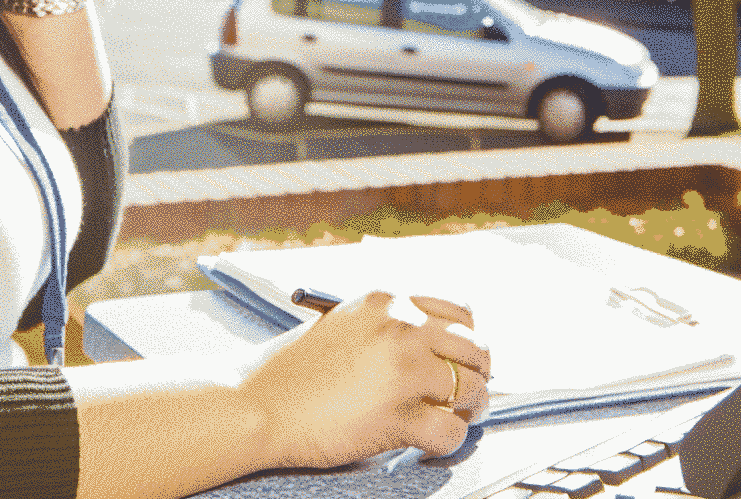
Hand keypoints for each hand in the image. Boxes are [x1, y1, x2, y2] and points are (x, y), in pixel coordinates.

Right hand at [237, 291, 490, 470]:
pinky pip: (450, 432)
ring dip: (471, 407)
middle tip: (473, 392)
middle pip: (474, 348)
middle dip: (480, 373)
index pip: (461, 312)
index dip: (471, 339)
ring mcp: (402, 370)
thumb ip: (390, 324)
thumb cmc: (297, 369)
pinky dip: (451, 439)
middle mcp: (402, 327)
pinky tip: (435, 439)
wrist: (260, 405)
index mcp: (390, 300)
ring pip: (471, 389)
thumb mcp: (347, 322)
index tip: (468, 357)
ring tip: (458, 416)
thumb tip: (437, 346)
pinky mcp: (398, 416)